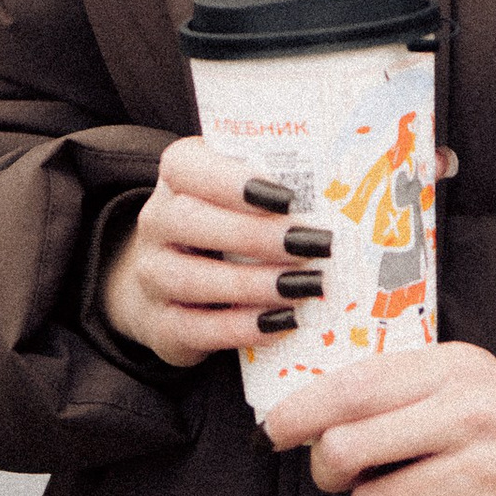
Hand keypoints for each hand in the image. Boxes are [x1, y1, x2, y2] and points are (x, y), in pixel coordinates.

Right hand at [99, 138, 329, 367]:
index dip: (233, 180)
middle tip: (313, 244)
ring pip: (191, 279)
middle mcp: (156, 222)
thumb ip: (278, 182)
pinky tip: (282, 322)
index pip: (187, 167)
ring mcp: (152, 276)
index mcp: (177, 177)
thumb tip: (343, 186)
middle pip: (190, 222)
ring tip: (304, 286)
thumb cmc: (228, 225)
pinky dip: (241, 327)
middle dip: (256, 235)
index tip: (287, 197)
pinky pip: (195, 328)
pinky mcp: (161, 324)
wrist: (175, 283)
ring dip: (253, 283)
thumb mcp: (244, 195)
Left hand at [262, 341, 495, 495]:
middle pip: (345, 447)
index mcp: (456, 369)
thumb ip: (404, 388)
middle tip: (343, 479)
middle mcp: (467, 414)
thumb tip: (312, 413)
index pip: (353, 386)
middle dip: (328, 471)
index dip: (300, 411)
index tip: (274, 431)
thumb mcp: (473, 385)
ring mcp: (480, 474)